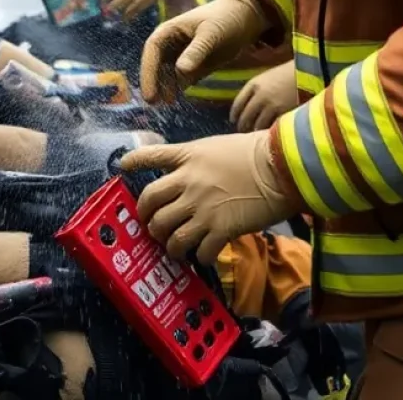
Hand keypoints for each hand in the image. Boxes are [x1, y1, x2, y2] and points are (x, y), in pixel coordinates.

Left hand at [118, 130, 297, 266]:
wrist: (280, 167)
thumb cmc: (253, 152)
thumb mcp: (215, 145)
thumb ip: (195, 159)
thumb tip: (186, 172)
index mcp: (187, 157)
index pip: (150, 156)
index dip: (133, 162)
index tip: (122, 167)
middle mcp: (188, 182)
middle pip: (151, 204)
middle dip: (147, 219)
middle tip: (152, 226)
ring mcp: (202, 207)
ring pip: (169, 234)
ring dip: (169, 245)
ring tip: (174, 248)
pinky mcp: (221, 229)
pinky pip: (200, 252)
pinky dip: (200, 257)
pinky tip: (205, 255)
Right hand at [139, 0, 269, 103]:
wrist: (243, 19)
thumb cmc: (224, 19)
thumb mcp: (211, 33)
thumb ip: (196, 51)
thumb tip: (180, 70)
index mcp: (168, 31)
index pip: (152, 51)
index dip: (148, 72)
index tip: (149, 92)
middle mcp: (170, 44)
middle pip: (156, 65)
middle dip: (153, 83)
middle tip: (154, 103)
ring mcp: (180, 56)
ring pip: (166, 74)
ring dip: (164, 88)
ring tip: (167, 104)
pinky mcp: (192, 66)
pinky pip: (180, 80)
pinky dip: (177, 89)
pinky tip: (177, 100)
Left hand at [230, 61, 297, 131]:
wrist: (308, 71)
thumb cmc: (289, 72)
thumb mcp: (268, 77)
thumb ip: (258, 89)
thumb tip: (250, 104)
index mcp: (253, 84)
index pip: (238, 102)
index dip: (234, 113)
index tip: (233, 120)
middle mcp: (259, 95)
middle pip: (246, 115)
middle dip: (243, 125)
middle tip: (242, 131)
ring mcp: (271, 105)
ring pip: (257, 124)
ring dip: (254, 130)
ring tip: (254, 135)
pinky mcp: (284, 113)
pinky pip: (272, 125)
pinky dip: (268, 130)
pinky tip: (268, 134)